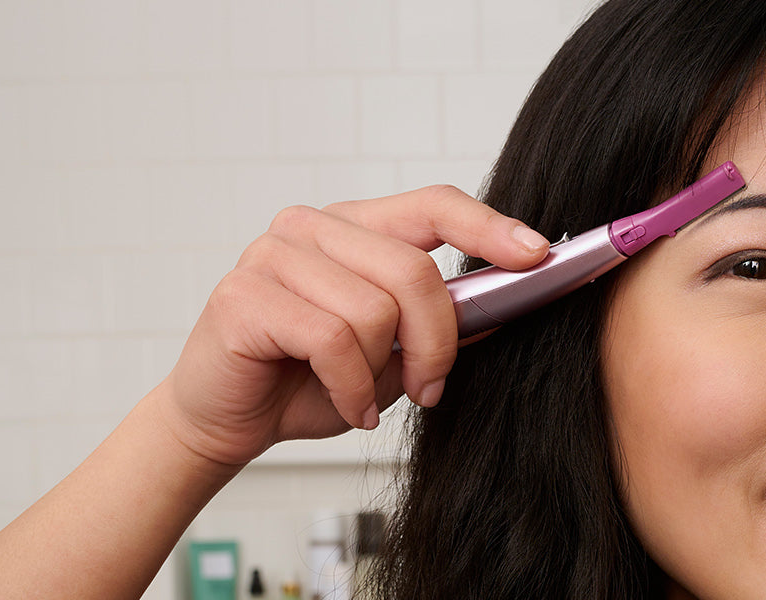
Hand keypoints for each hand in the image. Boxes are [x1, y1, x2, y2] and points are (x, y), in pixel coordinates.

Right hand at [153, 185, 548, 466]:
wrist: (228, 422)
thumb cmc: (310, 382)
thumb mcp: (394, 354)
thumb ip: (440, 322)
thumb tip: (507, 304)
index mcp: (355, 226)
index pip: (433, 204)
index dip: (488, 227)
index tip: (537, 255)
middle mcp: (313, 227)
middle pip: (414, 270)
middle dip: (437, 340)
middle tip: (430, 386)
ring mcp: (273, 254)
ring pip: (375, 310)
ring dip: (382, 372)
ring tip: (365, 397)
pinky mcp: (244, 295)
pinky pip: (332, 340)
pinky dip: (350, 388)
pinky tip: (345, 406)